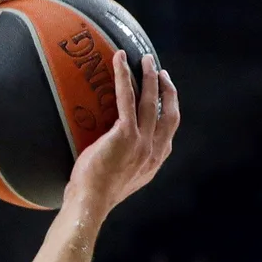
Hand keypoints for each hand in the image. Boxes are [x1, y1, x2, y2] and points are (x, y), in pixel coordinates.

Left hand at [67, 53, 178, 211]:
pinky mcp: (125, 135)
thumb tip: (115, 147)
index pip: (169, 129)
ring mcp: (142, 142)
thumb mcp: (121, 177)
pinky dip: (124, 77)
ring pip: (151, 102)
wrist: (90, 202)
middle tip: (159, 71)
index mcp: (154, 161)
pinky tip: (119, 61)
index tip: (165, 93)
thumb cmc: (95, 193)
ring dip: (149, 77)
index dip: (170, 107)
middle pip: (167, 112)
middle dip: (166, 88)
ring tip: (145, 60)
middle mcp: (154, 150)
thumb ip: (127, 160)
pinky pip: (127, 98)